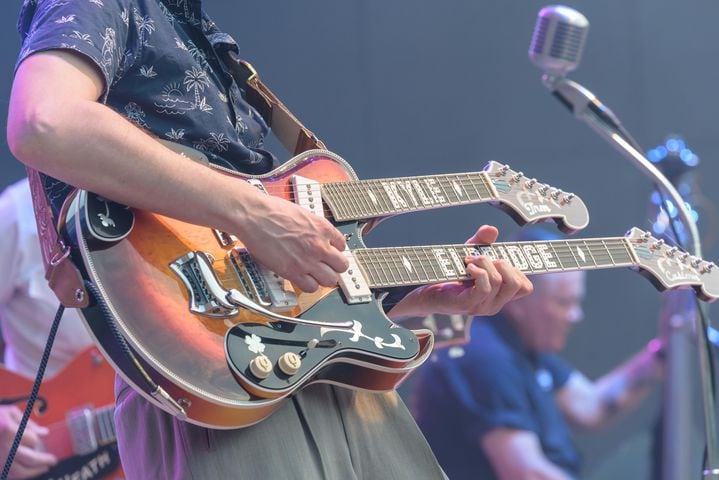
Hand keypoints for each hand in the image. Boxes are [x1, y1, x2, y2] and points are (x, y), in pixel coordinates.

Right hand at [0, 405, 56, 478]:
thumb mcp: (10, 413)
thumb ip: (29, 424)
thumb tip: (45, 434)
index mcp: (8, 431)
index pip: (32, 441)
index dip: (36, 440)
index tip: (36, 439)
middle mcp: (3, 448)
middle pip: (29, 459)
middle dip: (43, 461)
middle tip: (53, 461)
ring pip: (18, 472)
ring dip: (33, 472)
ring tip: (44, 468)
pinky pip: (7, 476)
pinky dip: (19, 476)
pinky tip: (26, 472)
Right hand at [236, 193, 348, 292]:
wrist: (254, 215)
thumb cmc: (271, 211)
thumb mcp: (302, 214)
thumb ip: (313, 228)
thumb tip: (317, 235)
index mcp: (323, 228)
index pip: (343, 246)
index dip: (334, 250)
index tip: (329, 253)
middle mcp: (319, 245)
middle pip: (342, 266)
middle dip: (334, 267)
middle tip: (326, 267)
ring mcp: (307, 260)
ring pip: (330, 280)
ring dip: (323, 278)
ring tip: (315, 275)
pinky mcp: (293, 271)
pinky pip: (311, 287)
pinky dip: (308, 285)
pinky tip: (303, 279)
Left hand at [388, 225, 532, 318]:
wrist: (428, 292)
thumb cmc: (452, 275)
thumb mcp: (470, 254)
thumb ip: (482, 242)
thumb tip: (491, 229)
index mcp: (500, 295)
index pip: (525, 288)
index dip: (519, 270)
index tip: (501, 259)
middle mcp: (495, 303)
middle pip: (518, 285)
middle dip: (505, 265)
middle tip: (485, 257)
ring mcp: (483, 307)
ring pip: (499, 282)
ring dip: (486, 264)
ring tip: (470, 260)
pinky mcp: (468, 305)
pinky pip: (484, 288)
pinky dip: (479, 272)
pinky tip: (469, 267)